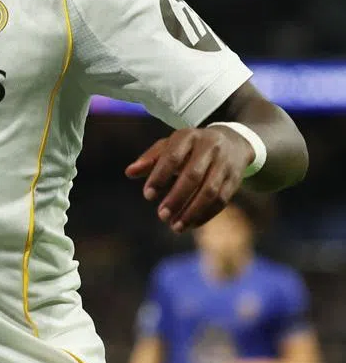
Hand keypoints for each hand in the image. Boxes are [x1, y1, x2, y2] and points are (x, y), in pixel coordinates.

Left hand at [125, 126, 252, 232]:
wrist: (232, 142)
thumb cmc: (191, 146)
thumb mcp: (170, 145)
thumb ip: (150, 159)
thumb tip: (128, 173)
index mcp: (188, 136)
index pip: (172, 157)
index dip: (159, 176)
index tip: (148, 195)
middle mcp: (209, 147)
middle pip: (193, 176)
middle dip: (176, 198)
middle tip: (161, 216)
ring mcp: (225, 164)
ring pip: (210, 191)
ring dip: (192, 212)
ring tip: (176, 226)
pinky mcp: (235, 180)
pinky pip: (222, 201)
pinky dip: (206, 215)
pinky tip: (191, 224)